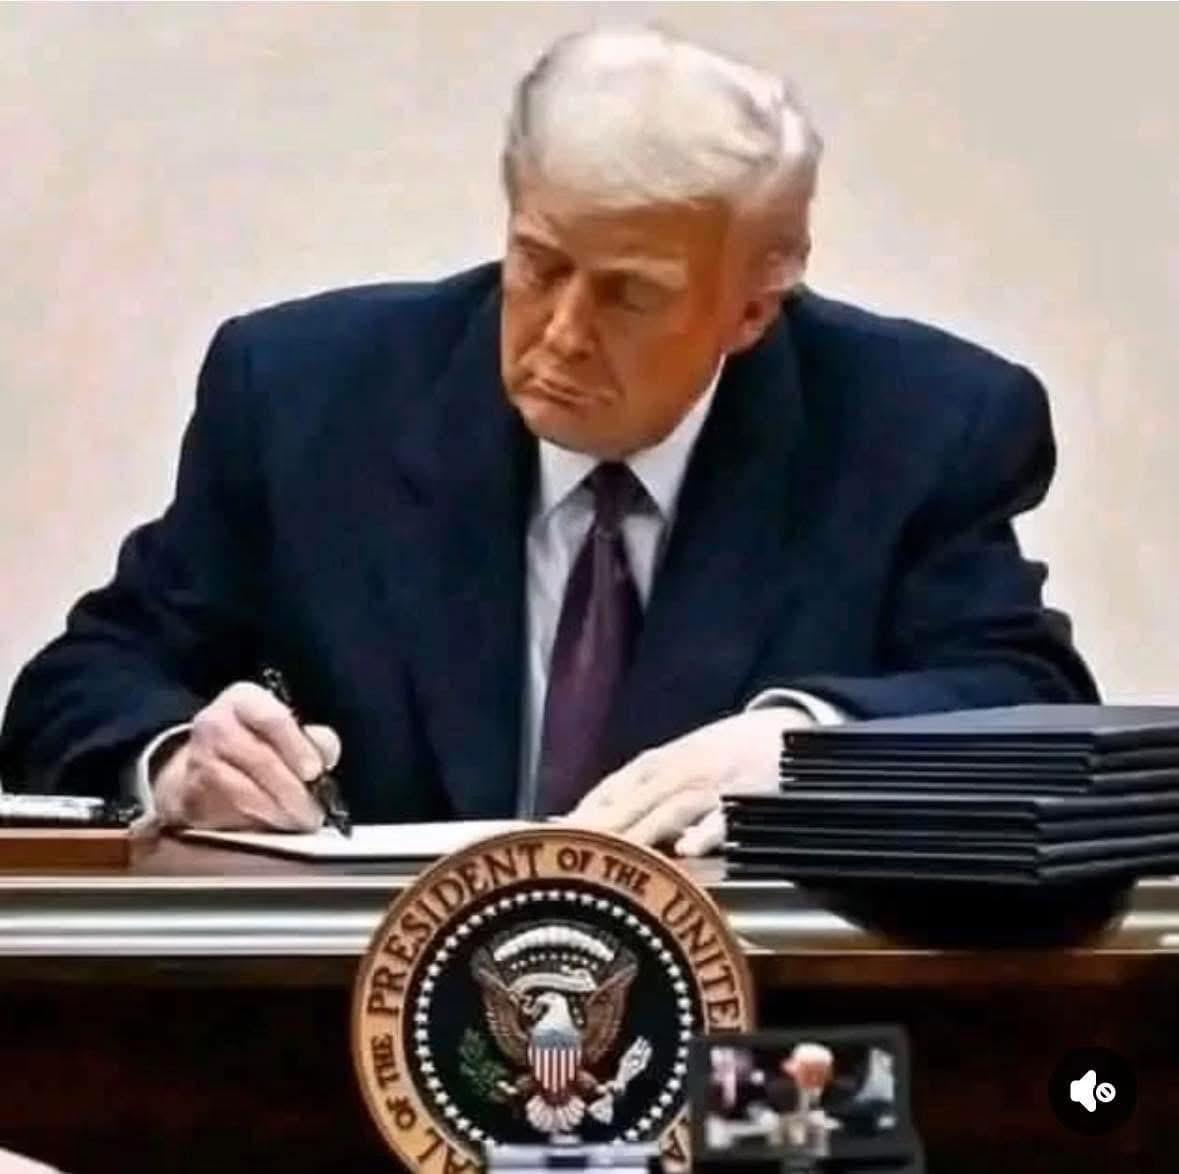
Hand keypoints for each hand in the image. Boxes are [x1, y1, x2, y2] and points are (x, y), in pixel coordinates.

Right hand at [153, 682, 340, 830]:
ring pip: (243, 791)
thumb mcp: (289, 729)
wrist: (207, 764)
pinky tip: (274, 825)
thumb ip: (313, 739)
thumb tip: (324, 753)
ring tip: (299, 821)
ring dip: (277, 812)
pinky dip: (256, 823)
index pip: (272, 719)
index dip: (297, 747)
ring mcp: (199, 758)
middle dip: (292, 791)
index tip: (314, 771)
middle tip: (314, 811)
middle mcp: (215, 723)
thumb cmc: (259, 743)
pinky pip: (228, 812)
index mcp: (244, 700)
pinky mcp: (192, 792)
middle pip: (261, 759)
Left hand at [566, 708, 812, 856]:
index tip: (549, 841)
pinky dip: (706, 833)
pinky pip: (724, 818)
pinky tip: (687, 850)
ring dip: (642, 832)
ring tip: (615, 858)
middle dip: (599, 829)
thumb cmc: (719, 753)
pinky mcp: (746, 798)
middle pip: (632, 802)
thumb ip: (630, 792)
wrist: (781, 728)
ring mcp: (711, 784)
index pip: (610, 792)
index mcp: (657, 765)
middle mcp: (678, 771)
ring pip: (670, 809)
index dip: (580, 817)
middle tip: (570, 855)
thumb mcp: (673, 763)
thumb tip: (572, 818)